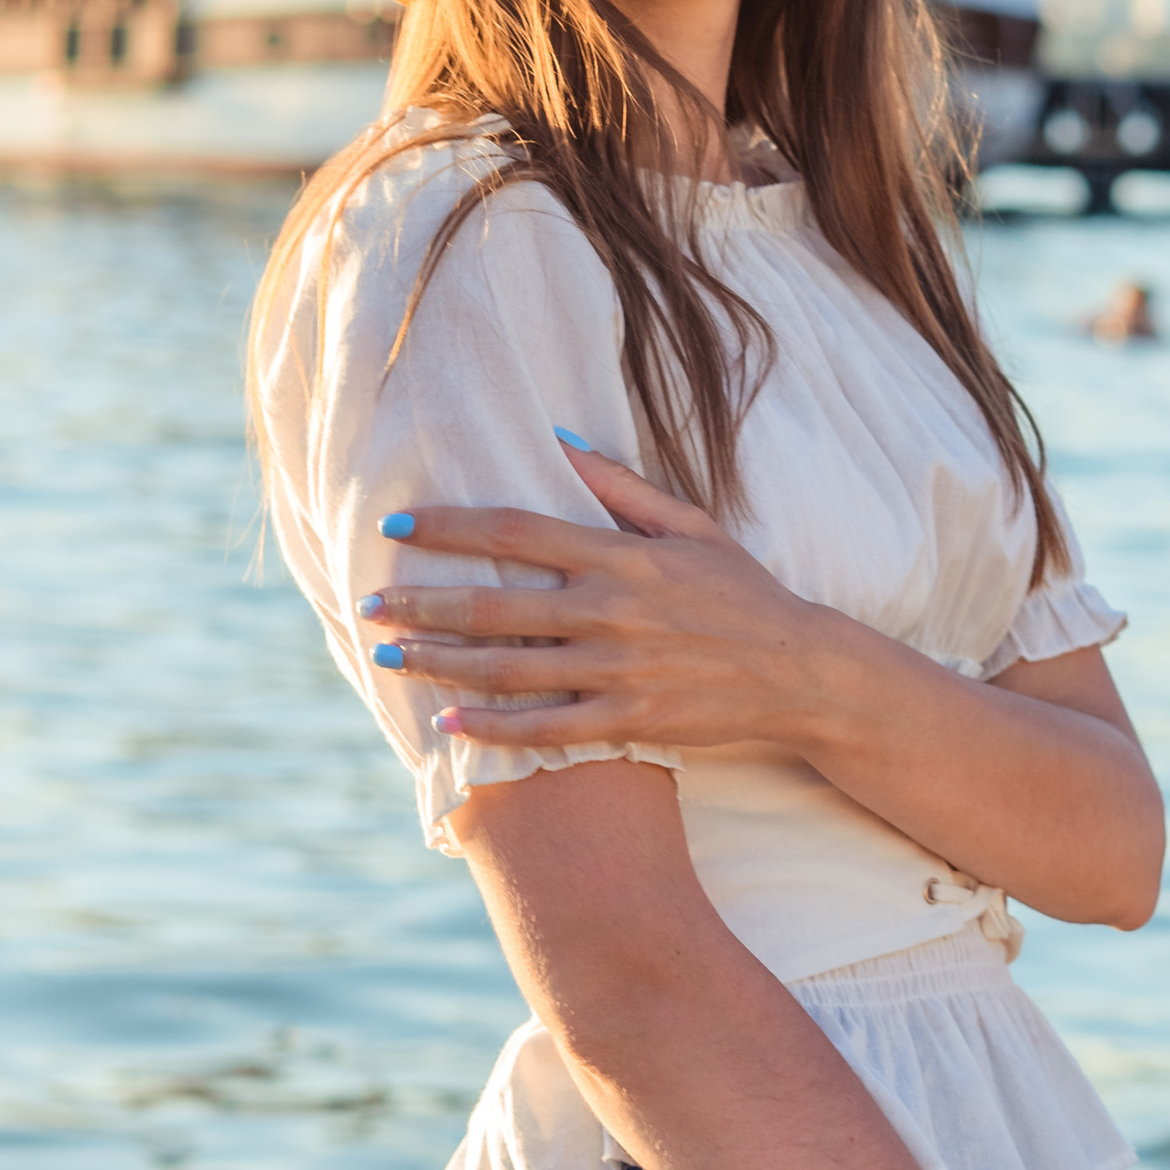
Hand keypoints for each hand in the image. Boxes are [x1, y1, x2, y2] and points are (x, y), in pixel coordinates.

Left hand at [361, 442, 834, 749]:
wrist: (798, 671)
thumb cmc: (740, 592)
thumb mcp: (690, 525)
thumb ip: (621, 488)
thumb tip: (558, 442)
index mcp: (620, 556)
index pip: (516, 532)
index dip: (451, 528)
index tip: (399, 526)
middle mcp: (611, 611)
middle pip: (495, 604)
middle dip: (423, 602)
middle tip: (371, 601)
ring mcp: (618, 670)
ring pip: (508, 668)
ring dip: (440, 662)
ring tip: (389, 656)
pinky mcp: (629, 720)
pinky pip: (546, 727)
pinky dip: (494, 727)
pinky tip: (449, 722)